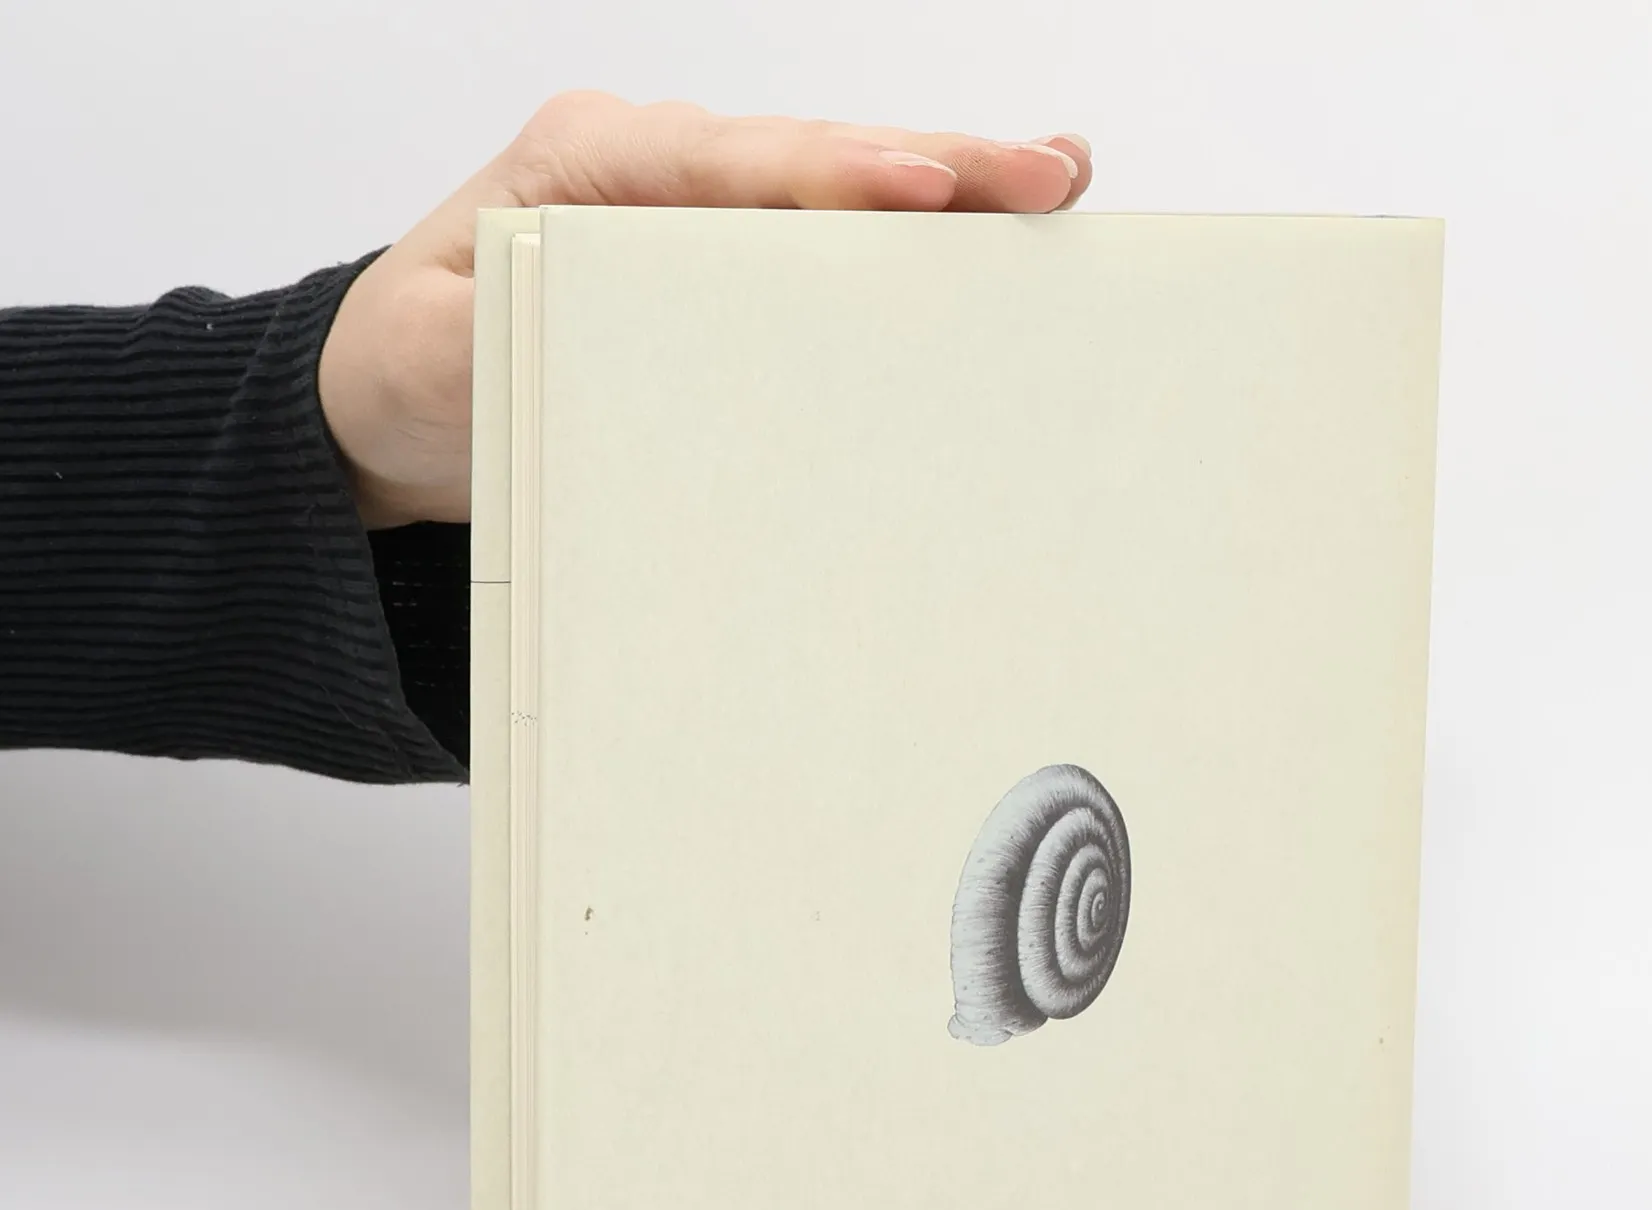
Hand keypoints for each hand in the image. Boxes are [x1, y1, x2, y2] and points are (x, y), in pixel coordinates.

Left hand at [317, 95, 1092, 528]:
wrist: (392, 404)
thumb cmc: (411, 370)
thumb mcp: (428, 355)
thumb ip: (499, 334)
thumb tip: (579, 322)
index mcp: (589, 165)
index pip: (731, 161)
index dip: (836, 173)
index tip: (925, 186)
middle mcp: (655, 170)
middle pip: (814, 156)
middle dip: (937, 164)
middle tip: (1047, 174)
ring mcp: (694, 211)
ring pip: (836, 190)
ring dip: (948, 190)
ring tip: (1053, 187)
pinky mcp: (720, 265)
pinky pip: (823, 244)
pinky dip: (907, 245)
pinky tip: (982, 239)